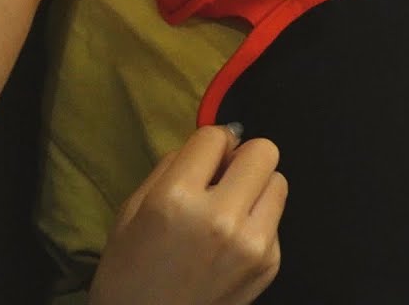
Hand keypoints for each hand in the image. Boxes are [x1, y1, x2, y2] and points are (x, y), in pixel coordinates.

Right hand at [89, 125, 287, 304]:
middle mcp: (221, 218)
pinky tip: (231, 241)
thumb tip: (215, 141)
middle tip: (224, 177)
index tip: (205, 158)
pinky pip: (276, 219)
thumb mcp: (131, 210)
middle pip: (264, 151)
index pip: (216, 136)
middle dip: (243, 158)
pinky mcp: (270, 263)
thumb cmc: (129, 273)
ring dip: (257, 187)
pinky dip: (258, 221)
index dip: (211, 143)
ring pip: (279, 182)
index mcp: (177, 199)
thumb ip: (173, 167)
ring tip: (230, 209)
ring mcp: (252, 243)